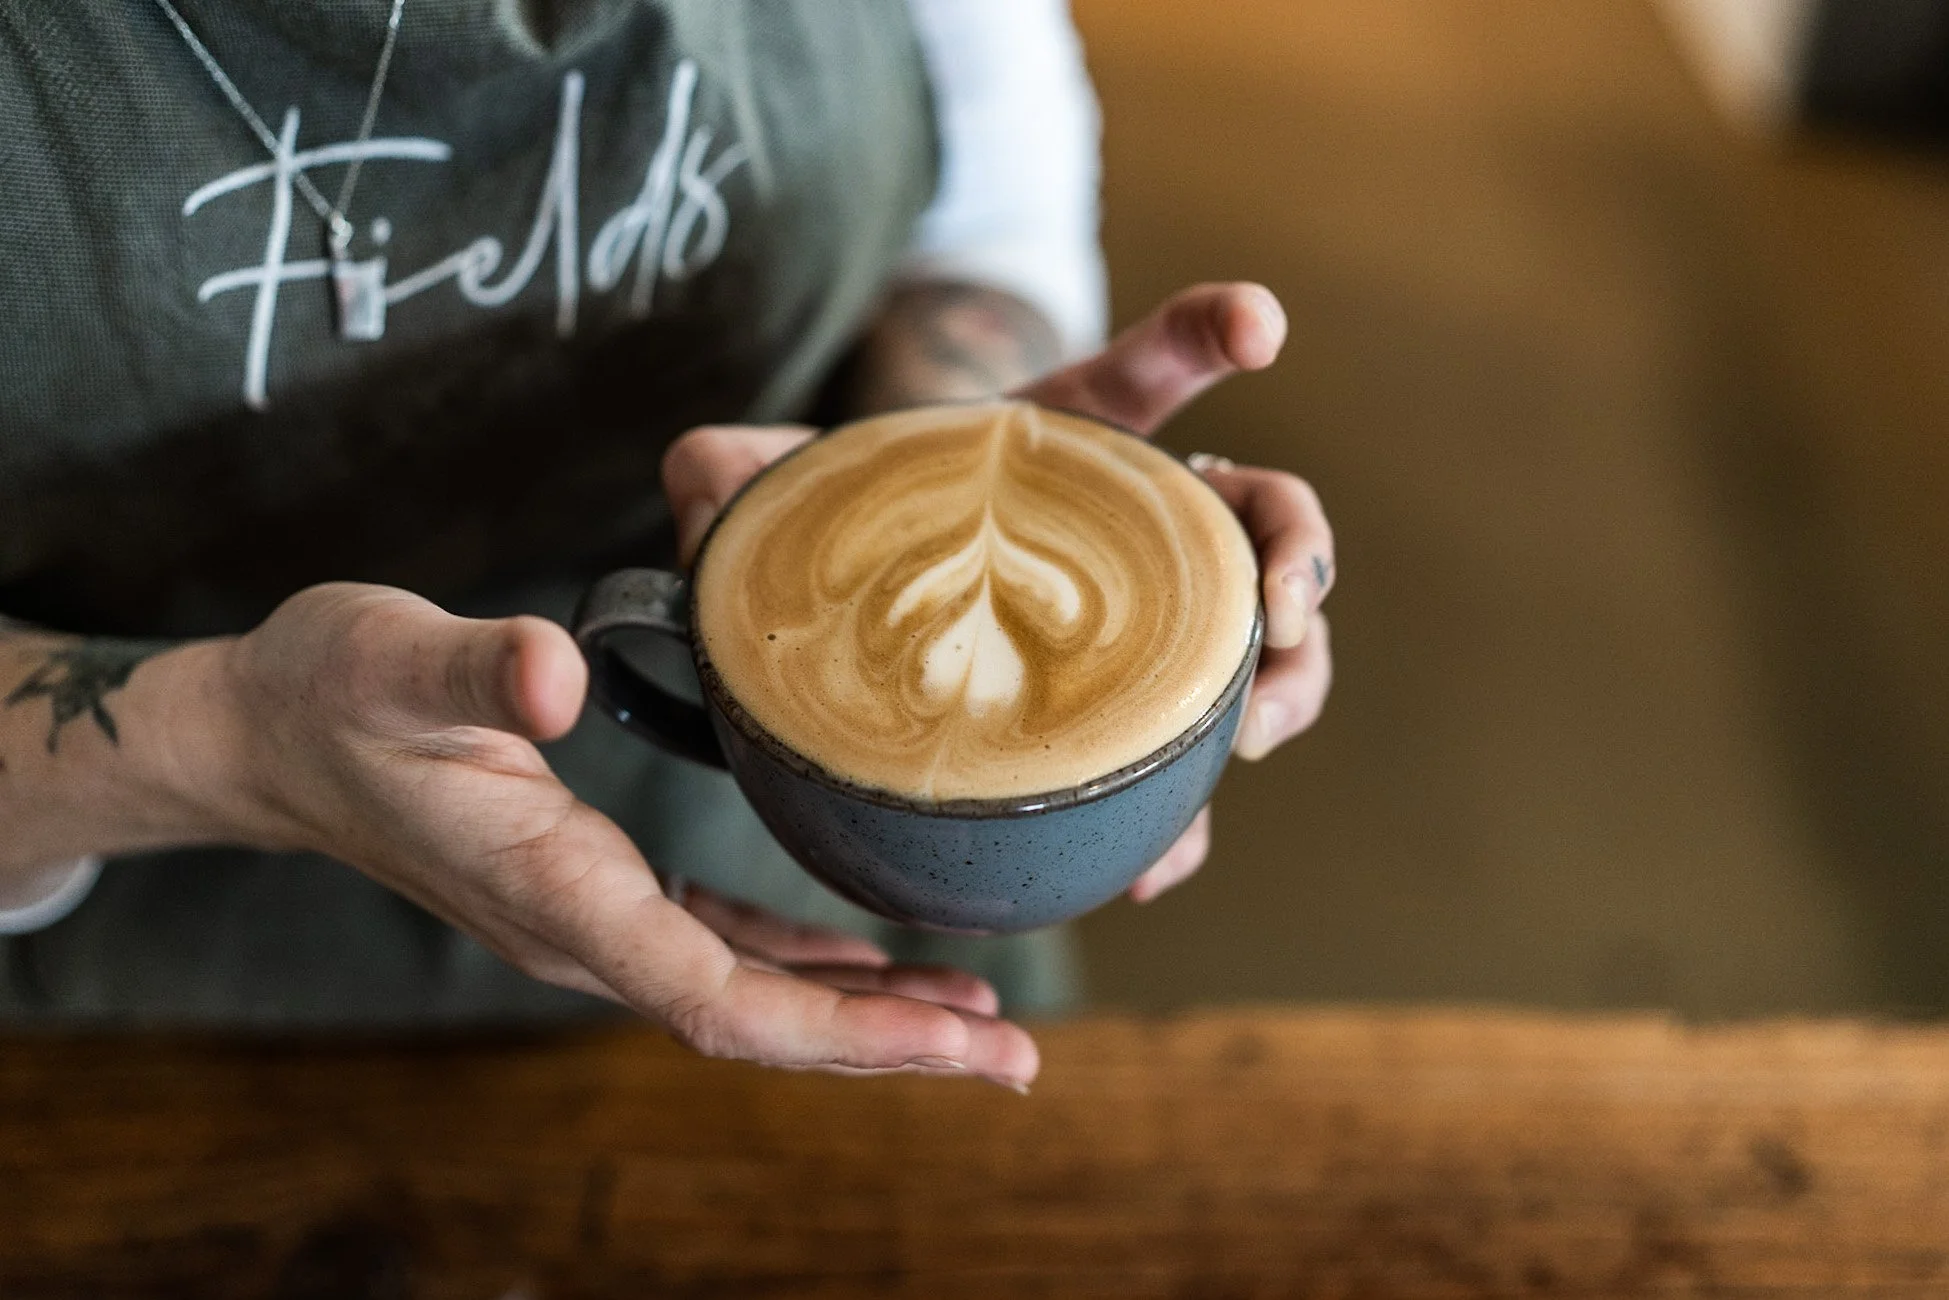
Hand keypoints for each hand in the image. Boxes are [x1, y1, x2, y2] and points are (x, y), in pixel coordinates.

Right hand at [215, 583, 1037, 1088]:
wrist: (268, 730)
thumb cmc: (328, 691)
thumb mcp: (390, 659)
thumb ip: (476, 672)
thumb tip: (554, 674)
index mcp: (560, 893)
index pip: (721, 1001)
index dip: (843, 1033)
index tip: (956, 1040)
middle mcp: (587, 929)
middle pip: (762, 1022)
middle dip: (890, 1045)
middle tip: (1016, 1051)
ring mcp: (593, 918)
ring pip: (752, 995)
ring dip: (863, 1015)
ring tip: (975, 1017)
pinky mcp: (596, 886)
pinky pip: (723, 950)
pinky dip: (803, 968)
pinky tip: (863, 965)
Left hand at [664, 283, 1333, 905]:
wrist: (860, 627)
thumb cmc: (845, 543)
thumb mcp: (782, 494)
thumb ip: (730, 476)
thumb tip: (703, 500)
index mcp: (1067, 453)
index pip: (1144, 374)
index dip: (1209, 332)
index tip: (1261, 323)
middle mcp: (1135, 540)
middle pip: (1263, 518)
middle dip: (1299, 556)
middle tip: (1277, 611)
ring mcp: (1146, 641)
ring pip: (1266, 654)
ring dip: (1286, 692)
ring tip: (1244, 739)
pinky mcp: (1124, 737)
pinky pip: (1188, 779)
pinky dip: (1190, 825)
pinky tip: (1154, 868)